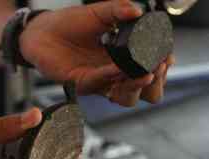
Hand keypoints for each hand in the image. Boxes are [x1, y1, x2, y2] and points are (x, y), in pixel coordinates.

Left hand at [20, 0, 174, 106]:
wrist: (41, 30)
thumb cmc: (70, 24)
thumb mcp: (99, 13)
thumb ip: (118, 11)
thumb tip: (139, 11)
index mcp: (121, 61)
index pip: (148, 73)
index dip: (160, 69)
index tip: (167, 57)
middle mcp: (113, 76)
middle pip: (144, 93)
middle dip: (155, 83)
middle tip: (158, 67)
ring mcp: (99, 82)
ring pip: (126, 98)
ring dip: (138, 86)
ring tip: (147, 73)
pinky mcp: (82, 84)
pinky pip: (102, 84)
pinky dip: (113, 76)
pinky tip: (119, 68)